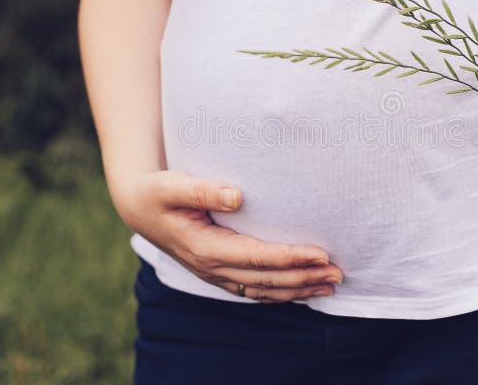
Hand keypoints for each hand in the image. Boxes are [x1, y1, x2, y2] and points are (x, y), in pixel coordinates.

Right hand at [110, 170, 342, 302]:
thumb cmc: (158, 191)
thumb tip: (238, 196)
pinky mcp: (220, 271)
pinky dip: (281, 292)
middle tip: (338, 273)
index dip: (290, 258)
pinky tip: (304, 289)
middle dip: (304, 278)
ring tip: (331, 285)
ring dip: (298, 290)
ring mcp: (216, 273)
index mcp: (205, 247)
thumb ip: (203, 189)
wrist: (139, 206)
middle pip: (267, 280)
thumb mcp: (172, 185)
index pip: (257, 258)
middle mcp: (212, 267)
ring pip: (263, 291)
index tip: (321, 254)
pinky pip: (254, 290)